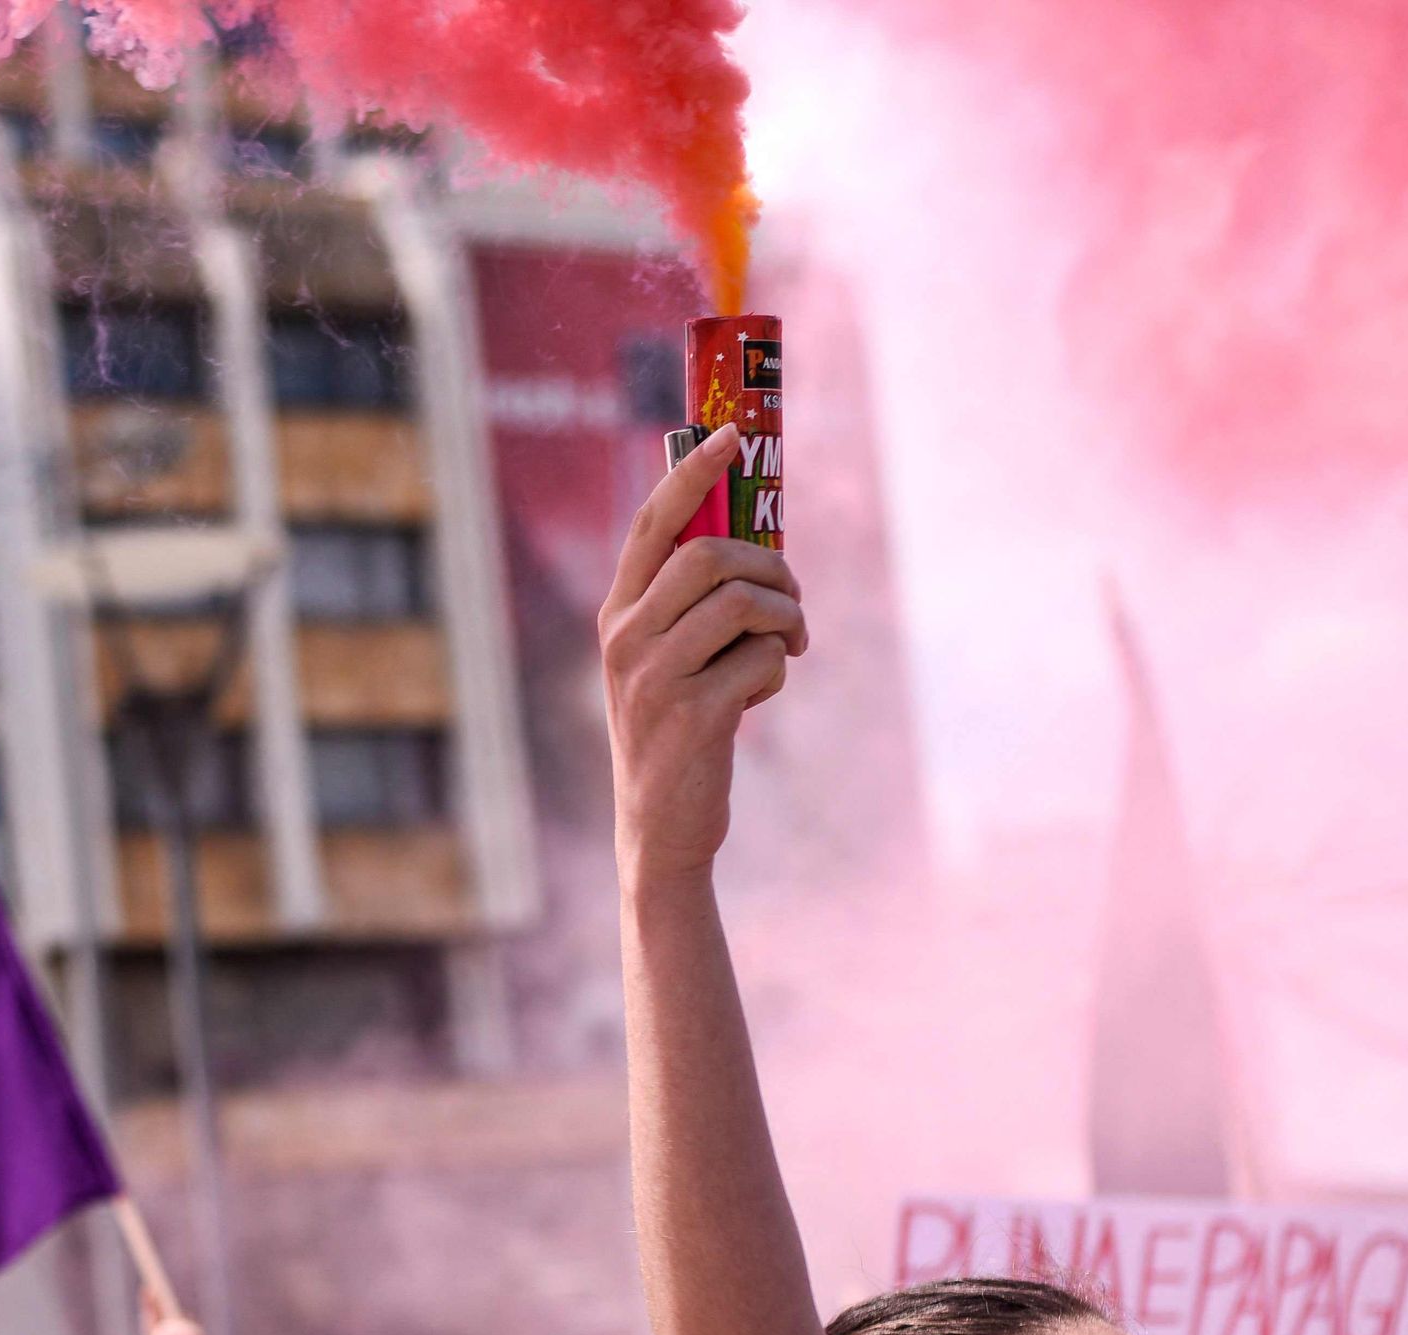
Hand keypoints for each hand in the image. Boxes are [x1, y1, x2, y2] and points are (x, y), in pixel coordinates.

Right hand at [600, 425, 805, 884]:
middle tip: (790, 594)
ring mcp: (654, 677)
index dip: (692, 472)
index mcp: (617, 616)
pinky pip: (762, 657)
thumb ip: (689, 605)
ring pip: (743, 602)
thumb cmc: (677, 730)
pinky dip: (777, 669)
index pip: (654, 524)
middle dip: (770, 565)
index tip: (731, 435)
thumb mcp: (665, 661)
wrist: (660, 827)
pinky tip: (759, 693)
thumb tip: (753, 539)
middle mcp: (625, 639)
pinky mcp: (692, 714)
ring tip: (787, 645)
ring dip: (785, 617)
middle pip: (710, 555)